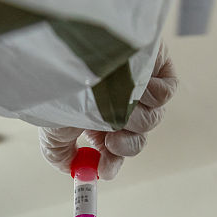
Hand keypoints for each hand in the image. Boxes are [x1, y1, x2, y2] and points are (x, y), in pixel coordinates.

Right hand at [39, 43, 177, 180]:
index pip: (114, 152)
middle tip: (112, 139)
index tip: (104, 169)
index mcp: (98, 120)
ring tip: (116, 100)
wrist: (69, 46)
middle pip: (136, 141)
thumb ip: (60, 154)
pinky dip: (152, 94)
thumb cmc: (58, 82)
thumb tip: (75, 171)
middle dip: (125, 145)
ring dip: (134, 117)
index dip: (112, 164)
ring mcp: (140, 88)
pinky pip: (165, 93)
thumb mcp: (51, 128)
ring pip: (151, 120)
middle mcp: (119, 105)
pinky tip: (134, 82)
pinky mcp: (157, 67)